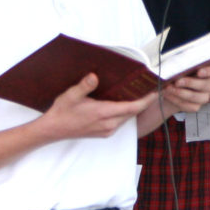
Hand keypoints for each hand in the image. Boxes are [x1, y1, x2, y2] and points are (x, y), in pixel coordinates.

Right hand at [40, 73, 158, 139]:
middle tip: (151, 89)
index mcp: (103, 113)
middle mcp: (109, 124)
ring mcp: (107, 130)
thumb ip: (85, 86)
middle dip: (144, 102)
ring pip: (127, 117)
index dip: (146, 100)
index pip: (132, 107)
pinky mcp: (104, 133)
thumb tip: (94, 76)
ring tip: (141, 94)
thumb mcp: (71, 95)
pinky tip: (124, 103)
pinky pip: (120, 122)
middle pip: (133, 112)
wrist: (53, 130)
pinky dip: (126, 112)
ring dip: (135, 107)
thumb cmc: (62, 112)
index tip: (156, 91)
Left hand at [160, 62, 209, 113]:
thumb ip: (182, 63)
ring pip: (199, 97)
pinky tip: (168, 94)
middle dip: (191, 83)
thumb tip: (180, 64)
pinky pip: (189, 106)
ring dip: (182, 93)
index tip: (199, 71)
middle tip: (177, 81)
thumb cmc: (174, 73)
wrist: (166, 88)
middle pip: (208, 85)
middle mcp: (209, 84)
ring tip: (169, 88)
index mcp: (208, 70)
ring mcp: (204, 96)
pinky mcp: (196, 106)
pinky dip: (176, 100)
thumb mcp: (177, 65)